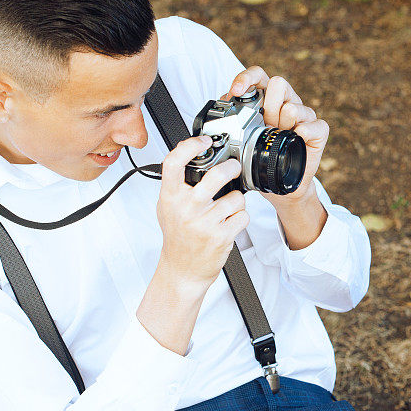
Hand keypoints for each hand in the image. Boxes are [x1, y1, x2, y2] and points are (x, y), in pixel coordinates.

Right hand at [156, 136, 249, 293]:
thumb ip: (177, 185)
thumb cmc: (177, 238)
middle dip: (231, 168)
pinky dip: (241, 218)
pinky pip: (243, 216)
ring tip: (225, 211)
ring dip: (236, 202)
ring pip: (236, 197)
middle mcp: (186, 208)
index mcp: (170, 197)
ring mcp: (204, 223)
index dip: (190, 146)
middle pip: (216, 175)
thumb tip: (192, 156)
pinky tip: (229, 224)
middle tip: (233, 168)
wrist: (182, 270)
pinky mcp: (221, 236)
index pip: (174, 162)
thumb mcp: (167, 208)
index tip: (204, 140)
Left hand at [223, 66, 328, 204]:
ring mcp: (304, 115)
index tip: (235, 92)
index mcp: (268, 99)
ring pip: (293, 107)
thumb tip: (224, 100)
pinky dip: (304, 133)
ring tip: (280, 138)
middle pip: (279, 84)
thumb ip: (234, 115)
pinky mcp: (319, 130)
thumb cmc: (261, 158)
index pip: (258, 75)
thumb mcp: (242, 135)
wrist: (279, 185)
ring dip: (283, 126)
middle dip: (268, 108)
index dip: (246, 79)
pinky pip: (314, 125)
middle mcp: (287, 102)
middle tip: (265, 126)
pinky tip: (297, 139)